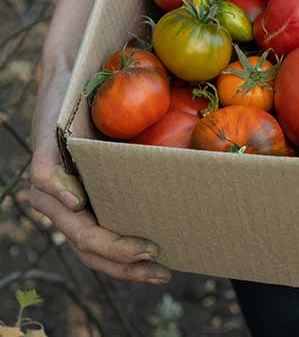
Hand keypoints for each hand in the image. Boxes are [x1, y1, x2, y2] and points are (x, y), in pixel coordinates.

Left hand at [29, 64, 171, 283]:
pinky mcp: (43, 150)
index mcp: (88, 207)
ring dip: (103, 242)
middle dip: (124, 262)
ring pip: (69, 224)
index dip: (130, 268)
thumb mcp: (133, 157)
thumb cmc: (114, 114)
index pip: (101, 251)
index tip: (164, 271)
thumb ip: (148, 179)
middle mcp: (65, 202)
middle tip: (159, 261)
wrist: (80, 73)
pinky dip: (60, 192)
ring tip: (140, 248)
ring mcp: (52, 180)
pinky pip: (43, 180)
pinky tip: (79, 201)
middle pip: (87, 246)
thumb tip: (208, 196)